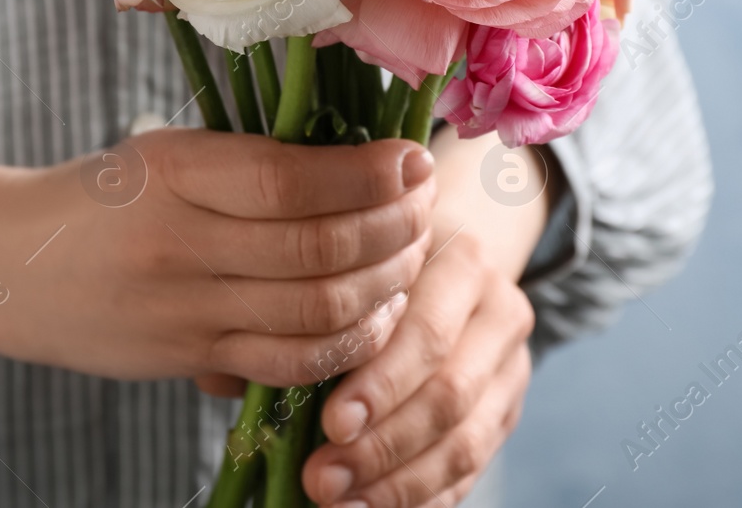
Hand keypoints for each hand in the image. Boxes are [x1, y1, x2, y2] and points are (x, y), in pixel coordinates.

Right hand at [0, 129, 435, 387]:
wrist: (6, 264)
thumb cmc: (100, 196)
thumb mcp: (164, 153)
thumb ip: (251, 161)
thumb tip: (369, 165)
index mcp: (172, 171)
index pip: (292, 180)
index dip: (369, 176)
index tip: (416, 159)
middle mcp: (178, 243)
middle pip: (318, 249)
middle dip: (394, 229)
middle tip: (426, 207)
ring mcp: (184, 311)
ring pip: (316, 313)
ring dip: (384, 286)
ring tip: (410, 256)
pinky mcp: (189, 358)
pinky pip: (288, 363)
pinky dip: (347, 344)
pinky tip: (375, 315)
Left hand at [302, 131, 548, 507]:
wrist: (449, 262)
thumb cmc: (376, 267)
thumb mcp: (351, 265)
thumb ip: (304, 314)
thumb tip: (232, 379)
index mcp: (459, 260)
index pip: (425, 333)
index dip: (380, 385)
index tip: (329, 424)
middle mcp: (497, 308)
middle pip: (448, 392)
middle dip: (382, 445)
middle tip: (323, 479)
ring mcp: (509, 363)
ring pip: (466, 440)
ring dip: (397, 482)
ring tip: (338, 501)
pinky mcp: (508, 408)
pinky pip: (472, 467)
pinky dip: (421, 494)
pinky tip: (372, 505)